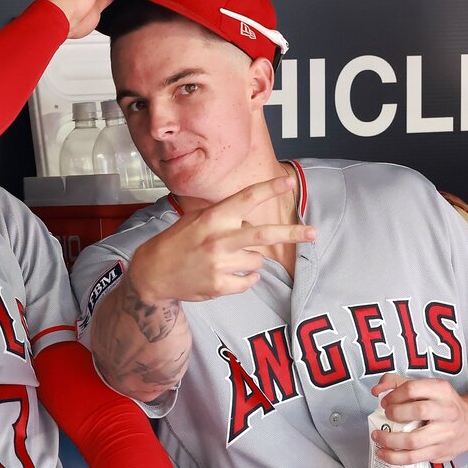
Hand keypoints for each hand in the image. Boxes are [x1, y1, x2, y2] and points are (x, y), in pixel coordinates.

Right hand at [128, 176, 315, 303]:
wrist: (153, 273)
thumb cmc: (179, 241)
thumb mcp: (197, 219)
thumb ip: (226, 218)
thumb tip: (255, 221)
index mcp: (213, 218)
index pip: (246, 199)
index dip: (269, 189)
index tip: (288, 181)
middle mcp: (218, 239)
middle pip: (263, 234)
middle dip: (291, 232)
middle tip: (313, 233)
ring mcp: (219, 264)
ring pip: (257, 261)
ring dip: (251, 260)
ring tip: (229, 260)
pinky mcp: (219, 286)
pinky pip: (250, 280)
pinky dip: (246, 278)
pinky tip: (228, 274)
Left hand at [370, 373, 467, 463]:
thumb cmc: (442, 405)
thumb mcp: (425, 387)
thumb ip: (397, 383)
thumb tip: (377, 390)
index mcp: (442, 390)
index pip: (413, 388)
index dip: (393, 395)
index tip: (385, 402)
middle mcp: (447, 411)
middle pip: (417, 411)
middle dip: (394, 414)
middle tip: (386, 416)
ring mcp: (445, 434)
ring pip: (413, 440)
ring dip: (389, 440)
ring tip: (378, 437)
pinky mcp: (441, 452)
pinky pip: (414, 457)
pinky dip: (395, 457)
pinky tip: (384, 453)